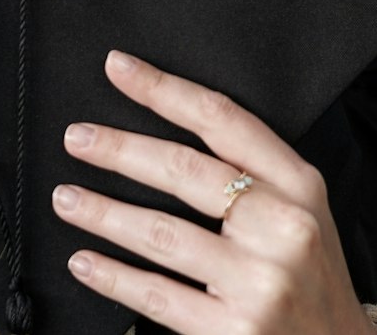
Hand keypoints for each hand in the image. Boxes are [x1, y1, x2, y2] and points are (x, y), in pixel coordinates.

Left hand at [52, 50, 373, 334]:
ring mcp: (260, 283)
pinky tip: (85, 260)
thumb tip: (165, 127)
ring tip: (66, 199)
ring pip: (162, 234)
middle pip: (185, 170)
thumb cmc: (310, 278)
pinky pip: (158, 296)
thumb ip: (253, 171)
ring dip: (103, 213)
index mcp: (298, 185)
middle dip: (120, 149)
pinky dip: (113, 276)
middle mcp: (284, 228)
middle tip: (78, 138)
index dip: (164, 89)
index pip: (222, 120)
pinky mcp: (234, 332)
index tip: (119, 69)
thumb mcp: (302, 212)